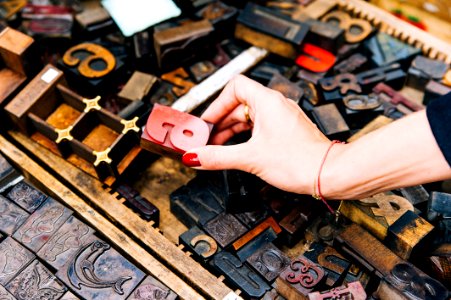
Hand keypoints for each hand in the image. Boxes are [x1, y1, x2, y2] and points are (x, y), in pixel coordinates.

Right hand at [182, 75, 333, 194]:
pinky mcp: (286, 130)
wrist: (327, 173)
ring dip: (232, 130)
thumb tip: (196, 156)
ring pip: (249, 117)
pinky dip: (245, 136)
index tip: (207, 122)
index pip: (234, 87)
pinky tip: (238, 150)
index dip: (217, 104)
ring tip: (219, 148)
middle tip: (207, 139)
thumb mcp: (250, 158)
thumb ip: (218, 156)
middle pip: (239, 104)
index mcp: (267, 101)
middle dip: (221, 122)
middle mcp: (276, 105)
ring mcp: (282, 117)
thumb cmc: (300, 160)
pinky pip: (259, 127)